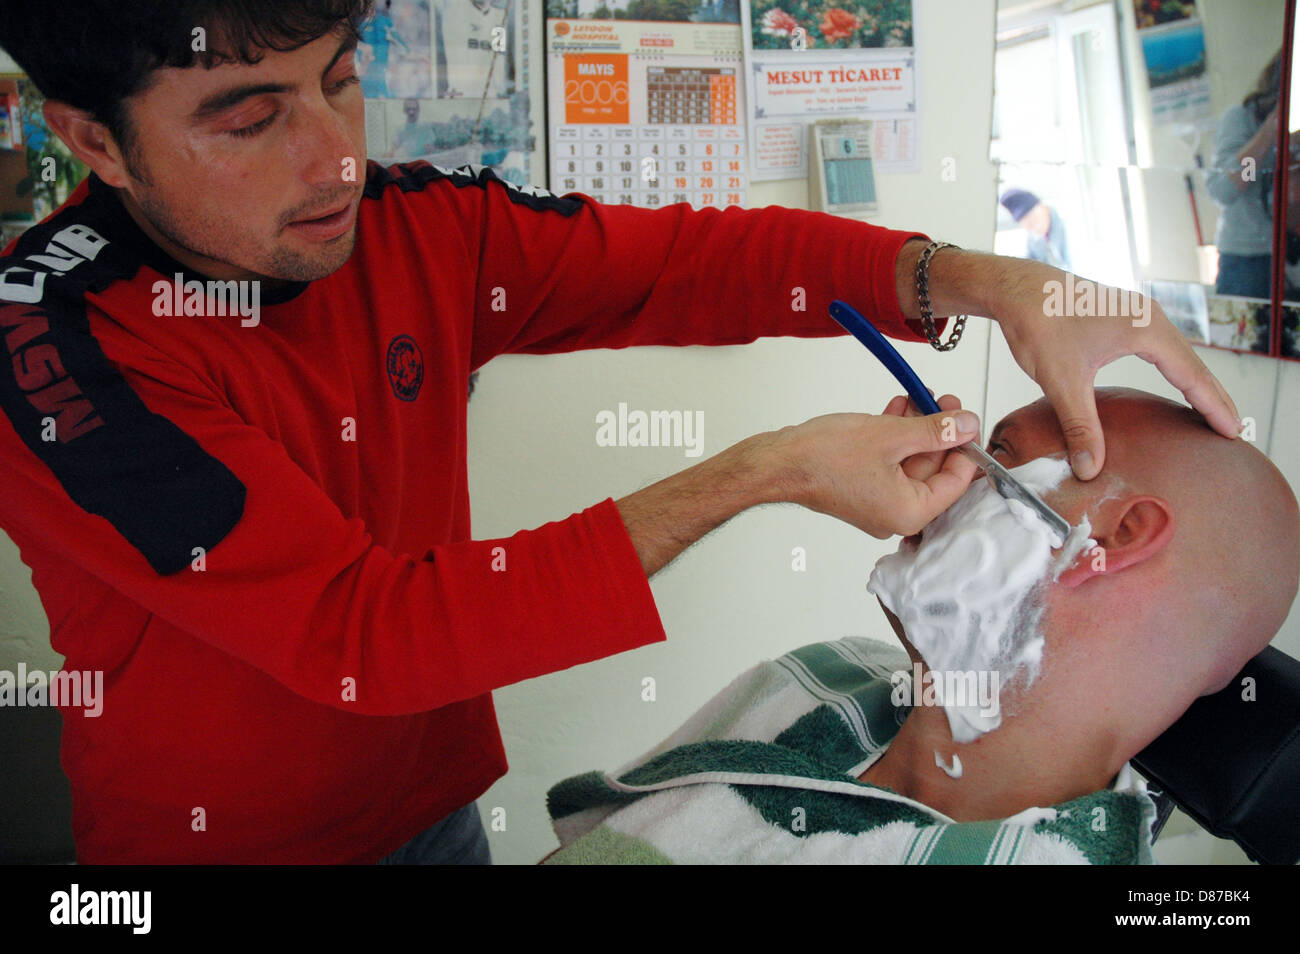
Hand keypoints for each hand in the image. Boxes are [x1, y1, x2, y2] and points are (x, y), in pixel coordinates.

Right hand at [770, 402, 979, 537]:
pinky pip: (890, 461)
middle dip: (940, 432)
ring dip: (918, 429)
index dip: (965, 446)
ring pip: (911, 461)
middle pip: (934, 470)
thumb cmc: (823, 458)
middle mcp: (896, 514)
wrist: (779, 461)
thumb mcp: (891, 435)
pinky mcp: (862, 486)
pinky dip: (897, 436)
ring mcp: (878, 501)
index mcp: (909, 512)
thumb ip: (936, 430)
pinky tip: (899, 409)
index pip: (956, 481)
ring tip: (920, 397)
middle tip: (945, 401)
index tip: (966, 419)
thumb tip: (967, 424)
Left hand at [988, 258, 1239, 478]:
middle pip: (1195, 366)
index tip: (1234, 433)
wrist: (1018, 288)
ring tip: (1214, 413)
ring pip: (1180, 356)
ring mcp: (1140, 315)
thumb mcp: (1061, 380)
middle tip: (1235, 431)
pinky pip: (1164, 349)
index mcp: (1147, 330)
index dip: (1214, 407)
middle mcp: (1151, 318)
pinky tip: (1179, 384)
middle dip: (1215, 398)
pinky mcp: (1125, 317)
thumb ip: (1080, 426)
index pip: (1193, 376)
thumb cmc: (1039, 323)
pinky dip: (1178, 371)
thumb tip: (1090, 468)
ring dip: (1198, 384)